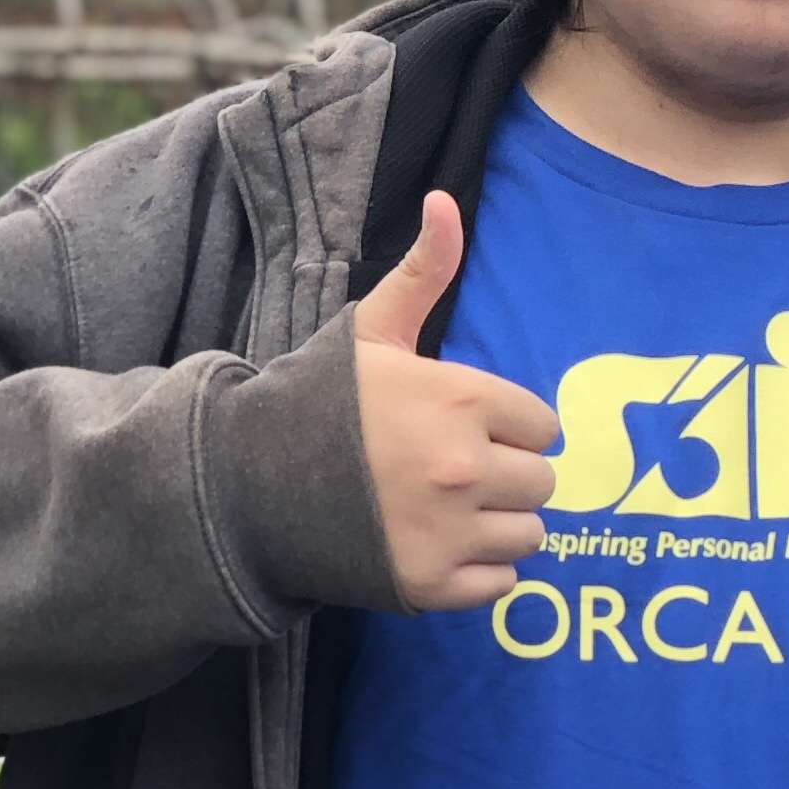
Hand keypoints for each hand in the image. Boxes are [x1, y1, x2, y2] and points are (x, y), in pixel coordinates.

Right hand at [351, 191, 562, 610]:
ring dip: (499, 526)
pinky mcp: (431, 586)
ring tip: (449, 511)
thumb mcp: (370, 332)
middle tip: (454, 472)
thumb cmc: (316, 404)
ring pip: (530, 535)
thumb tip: (447, 202)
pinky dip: (478, 573)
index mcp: (461, 401)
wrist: (245, 486)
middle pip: (542, 482)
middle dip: (508, 476)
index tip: (466, 429)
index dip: (508, 427)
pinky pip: (502, 584)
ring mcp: (448, 532)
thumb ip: (423, 273)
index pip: (542, 425)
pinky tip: (437, 547)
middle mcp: (465, 468)